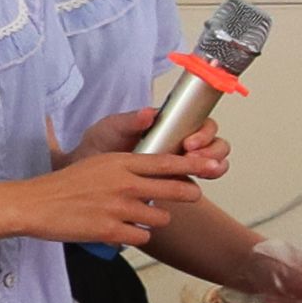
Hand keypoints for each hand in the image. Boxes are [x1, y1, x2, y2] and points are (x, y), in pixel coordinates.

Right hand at [7, 140, 212, 249]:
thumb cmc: (66, 185)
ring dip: (154, 220)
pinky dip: (135, 236)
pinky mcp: (111, 231)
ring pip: (162, 218)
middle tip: (191, 196)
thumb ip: (129, 167)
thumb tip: (159, 171)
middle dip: (188, 194)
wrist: (34, 204)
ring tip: (134, 217)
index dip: (195, 164)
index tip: (214, 165)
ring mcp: (119, 208)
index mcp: (121, 162)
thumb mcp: (100, 165)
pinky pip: (142, 237)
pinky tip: (120, 231)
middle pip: (176, 189)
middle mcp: (124, 183)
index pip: (167, 161)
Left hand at [72, 102, 228, 188]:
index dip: (203, 133)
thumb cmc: (99, 146)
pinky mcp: (175, 184)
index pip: (201, 124)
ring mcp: (180, 164)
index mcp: (170, 125)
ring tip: (202, 174)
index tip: (190, 143)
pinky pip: (197, 183)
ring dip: (213, 167)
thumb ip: (129, 121)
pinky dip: (200, 184)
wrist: (86, 172)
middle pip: (215, 144)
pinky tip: (191, 188)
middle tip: (194, 159)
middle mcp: (181, 143)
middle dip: (212, 152)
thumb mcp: (110, 128)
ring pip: (213, 164)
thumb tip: (148, 113)